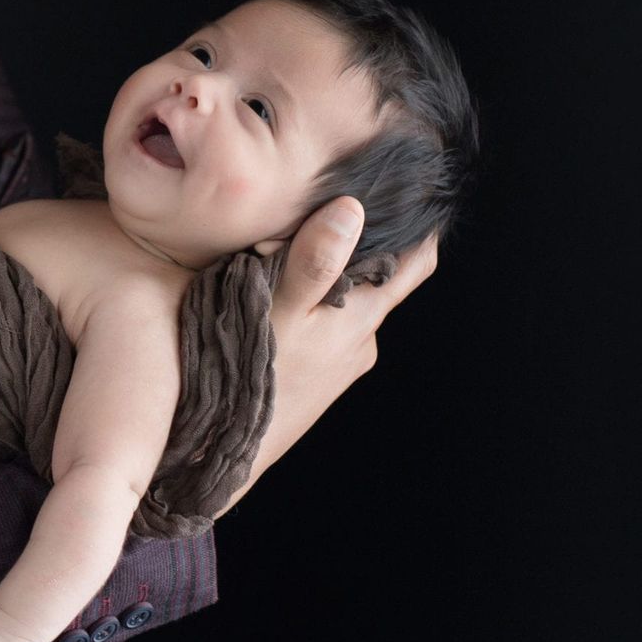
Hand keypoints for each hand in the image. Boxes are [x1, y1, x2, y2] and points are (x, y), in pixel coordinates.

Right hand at [221, 196, 436, 512]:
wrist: (222, 459)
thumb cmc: (250, 382)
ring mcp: (337, 359)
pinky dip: (309, 294)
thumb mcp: (277, 316)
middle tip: (339, 191)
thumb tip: (350, 211)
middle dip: (366, 235)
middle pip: (379, 272)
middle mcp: (359, 337)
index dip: (420, 220)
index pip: (415, 259)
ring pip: (345, 296)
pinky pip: (320, 319)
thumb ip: (312, 264)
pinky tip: (271, 282)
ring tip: (294, 229)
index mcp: (361, 316)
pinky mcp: (313, 374)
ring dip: (331, 265)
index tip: (410, 182)